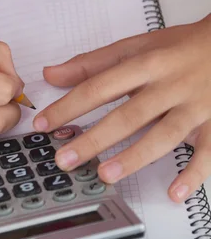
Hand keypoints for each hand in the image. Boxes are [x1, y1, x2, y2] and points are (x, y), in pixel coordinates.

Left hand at [34, 15, 210, 201]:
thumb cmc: (180, 47)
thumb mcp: (136, 46)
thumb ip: (93, 63)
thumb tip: (52, 74)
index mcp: (146, 64)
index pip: (100, 87)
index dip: (69, 106)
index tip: (44, 125)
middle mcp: (170, 85)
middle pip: (129, 115)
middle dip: (94, 139)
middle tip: (65, 160)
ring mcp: (195, 106)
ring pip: (164, 134)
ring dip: (135, 156)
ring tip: (106, 174)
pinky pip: (207, 151)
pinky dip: (192, 173)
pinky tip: (175, 192)